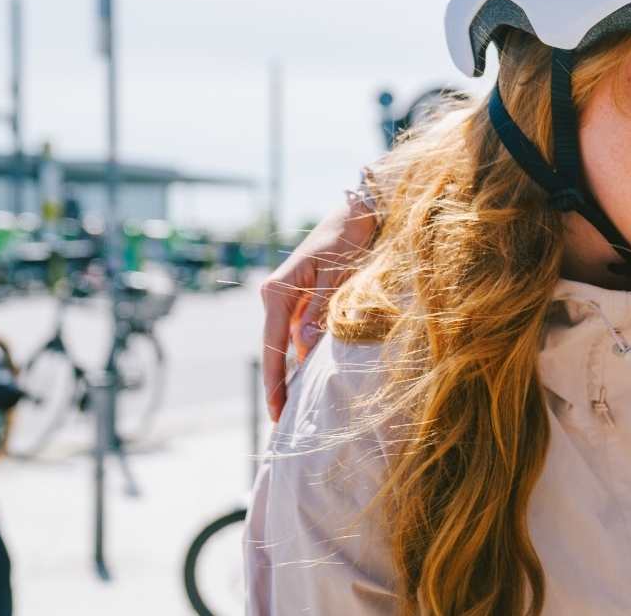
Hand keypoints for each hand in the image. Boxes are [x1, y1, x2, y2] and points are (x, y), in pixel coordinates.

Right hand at [261, 194, 377, 419]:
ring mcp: (288, 297)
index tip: (277, 409)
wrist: (358, 210)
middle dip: (279, 384)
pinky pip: (300, 332)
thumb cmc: (347, 237)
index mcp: (277, 291)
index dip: (275, 380)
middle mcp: (276, 295)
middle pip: (275, 348)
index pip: (272, 345)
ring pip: (289, 342)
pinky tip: (310, 375)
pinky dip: (305, 353)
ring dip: (294, 371)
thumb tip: (303, 347)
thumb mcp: (336, 274)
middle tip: (282, 420)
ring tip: (296, 406)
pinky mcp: (302, 297)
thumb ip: (320, 309)